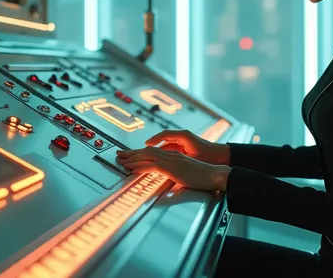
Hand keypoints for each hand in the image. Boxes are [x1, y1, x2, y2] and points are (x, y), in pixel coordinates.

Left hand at [116, 146, 230, 190]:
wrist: (213, 175)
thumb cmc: (202, 177)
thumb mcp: (185, 175)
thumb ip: (174, 175)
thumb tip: (165, 181)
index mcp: (173, 156)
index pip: (152, 153)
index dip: (138, 154)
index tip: (128, 156)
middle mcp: (171, 155)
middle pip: (146, 152)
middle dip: (131, 154)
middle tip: (118, 155)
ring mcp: (171, 161)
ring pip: (147, 157)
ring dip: (133, 160)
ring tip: (121, 162)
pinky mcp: (173, 168)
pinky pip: (153, 166)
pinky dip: (142, 167)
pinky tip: (133, 170)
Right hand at [143, 129, 229, 164]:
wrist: (221, 156)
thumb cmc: (210, 155)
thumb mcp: (194, 157)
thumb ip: (181, 158)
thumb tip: (167, 159)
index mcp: (184, 136)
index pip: (165, 134)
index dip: (154, 139)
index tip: (146, 144)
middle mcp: (182, 136)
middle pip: (162, 138)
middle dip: (151, 145)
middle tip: (142, 151)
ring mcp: (182, 141)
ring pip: (165, 144)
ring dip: (155, 150)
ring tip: (144, 156)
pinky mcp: (183, 147)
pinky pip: (170, 148)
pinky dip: (162, 152)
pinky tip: (156, 159)